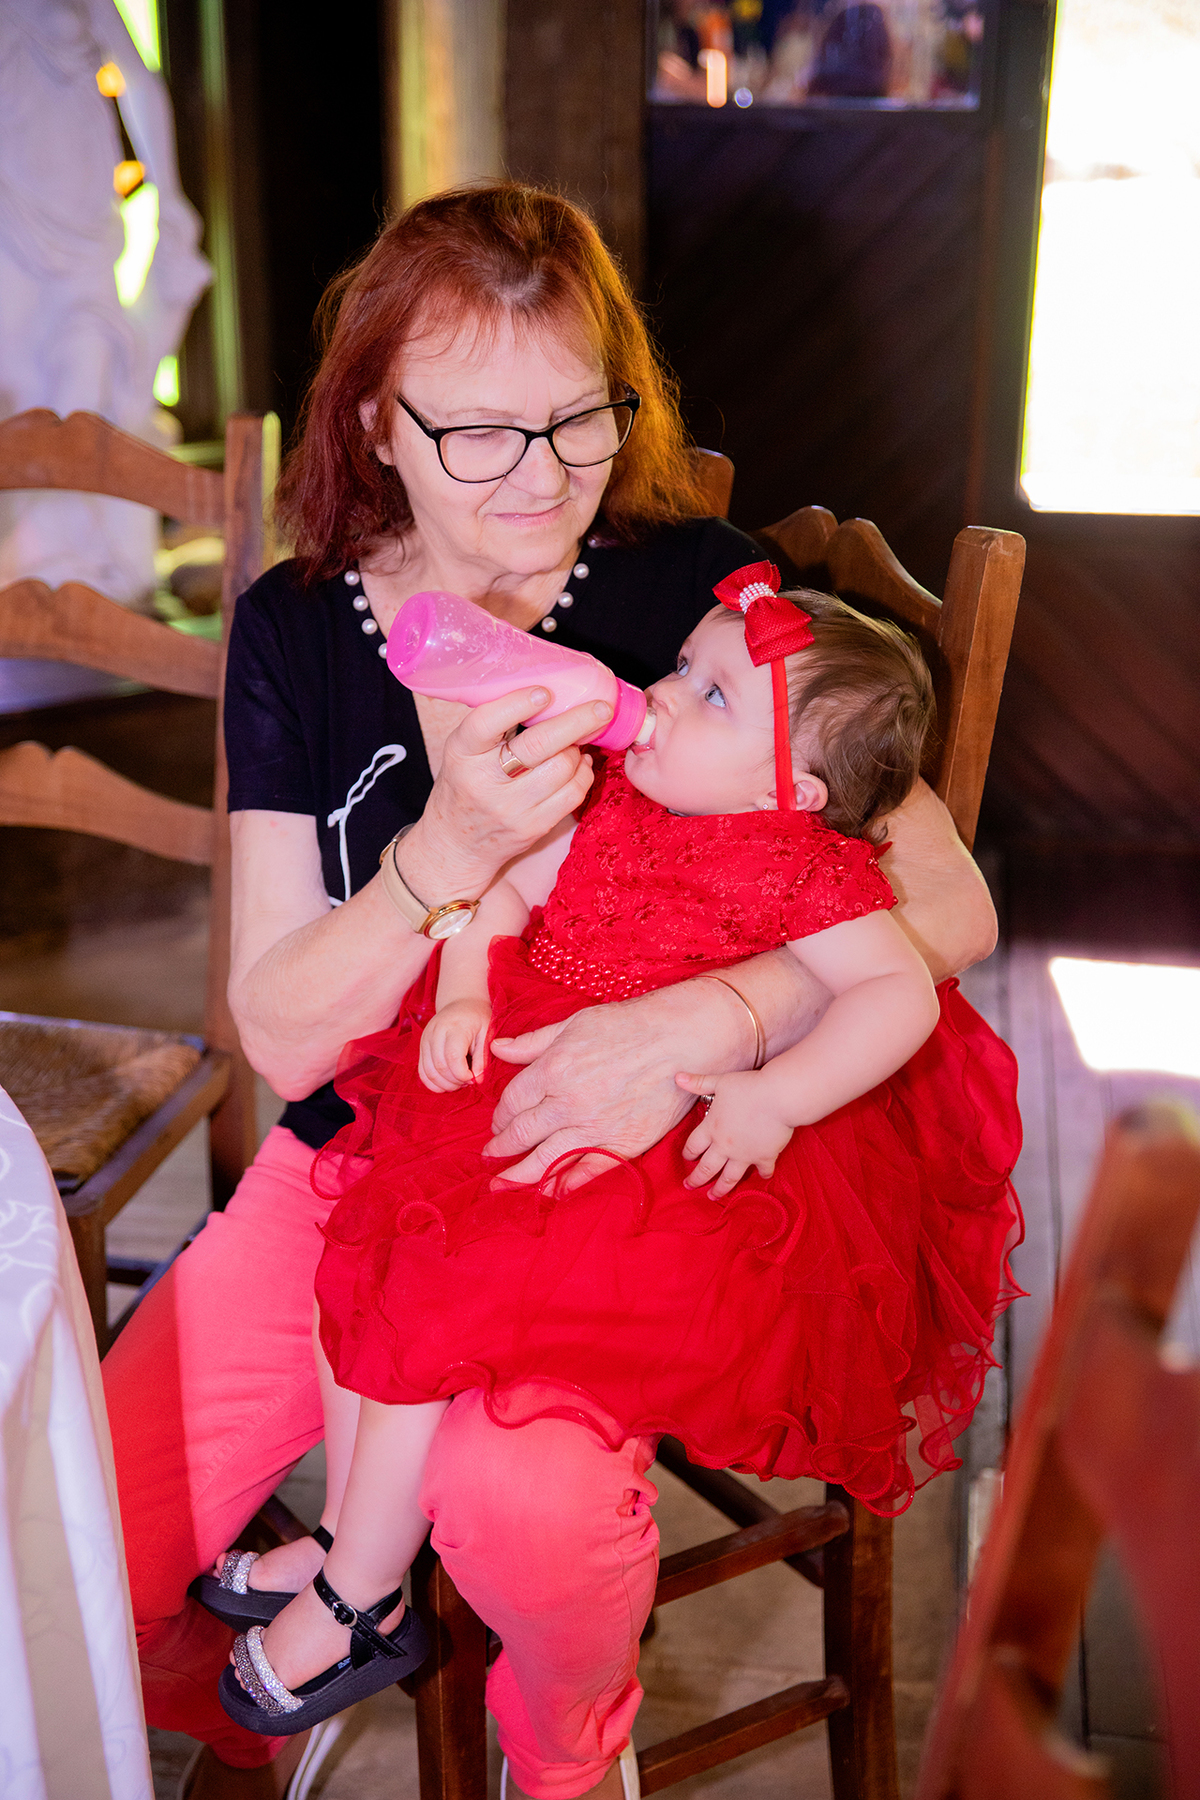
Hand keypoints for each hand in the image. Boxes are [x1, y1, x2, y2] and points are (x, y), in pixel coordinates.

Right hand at [399, 689, 612, 901]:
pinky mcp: (533, 827)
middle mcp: (484, 781)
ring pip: (562, 768)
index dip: (518, 705)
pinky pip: (572, 794)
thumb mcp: (464, 751)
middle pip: (538, 746)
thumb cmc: (464, 785)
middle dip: (577, 722)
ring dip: (577, 749)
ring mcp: (510, 808)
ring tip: (577, 742)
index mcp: (462, 753)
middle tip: (601, 707)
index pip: (487, 723)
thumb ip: (494, 725)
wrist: (456, 844)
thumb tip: (547, 692)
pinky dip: (583, 774)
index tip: (546, 691)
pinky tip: (579, 764)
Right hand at [419, 998, 491, 1091]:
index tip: (474, 1077)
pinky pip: (422, 1072)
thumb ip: (482, 1058)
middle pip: (439, 1068)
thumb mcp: (487, 1034)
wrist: (461, 1002)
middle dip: (455, 1082)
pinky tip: (448, 1082)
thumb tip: (477, 1080)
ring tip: (459, 1082)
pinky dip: (434, 1083)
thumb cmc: (478, 1018)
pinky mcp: (421, 1047)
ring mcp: (425, 1040)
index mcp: (454, 1027)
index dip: (463, 1075)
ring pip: (429, 1073)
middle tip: (468, 1081)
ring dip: (445, 1085)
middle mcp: (435, 1033)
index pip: (453, 1058)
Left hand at [485, 979, 752, 1190]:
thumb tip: (497, 1049)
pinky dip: (565, 1185)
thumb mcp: (574, 1024)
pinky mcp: (623, 1145)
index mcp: (552, 1071)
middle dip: (501, 1147)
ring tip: (502, 1184)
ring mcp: (595, 1128)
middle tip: (491, 1155)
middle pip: (522, 1134)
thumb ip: (533, 1042)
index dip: (500, 1115)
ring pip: (546, 1160)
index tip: (499, 1120)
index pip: (512, 1102)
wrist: (682, 1039)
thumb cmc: (629, 1025)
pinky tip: (550, 1191)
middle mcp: (568, 1104)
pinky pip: (586, 1171)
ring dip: (519, 1175)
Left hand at [675, 1070, 793, 1197]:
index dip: (688, 1153)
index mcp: (711, 1128)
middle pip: (706, 1168)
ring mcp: (744, 1155)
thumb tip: (677, 1077)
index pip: (693, 1146)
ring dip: (720, 1188)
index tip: (687, 1159)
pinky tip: (761, 1178)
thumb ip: (698, 1082)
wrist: (778, 1098)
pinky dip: (762, 1175)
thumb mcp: (720, 1081)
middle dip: (697, 1179)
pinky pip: (762, 1171)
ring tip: (713, 1197)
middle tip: (689, 1186)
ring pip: (729, 1178)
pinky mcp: (765, 1157)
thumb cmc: (748, 1087)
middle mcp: (725, 1146)